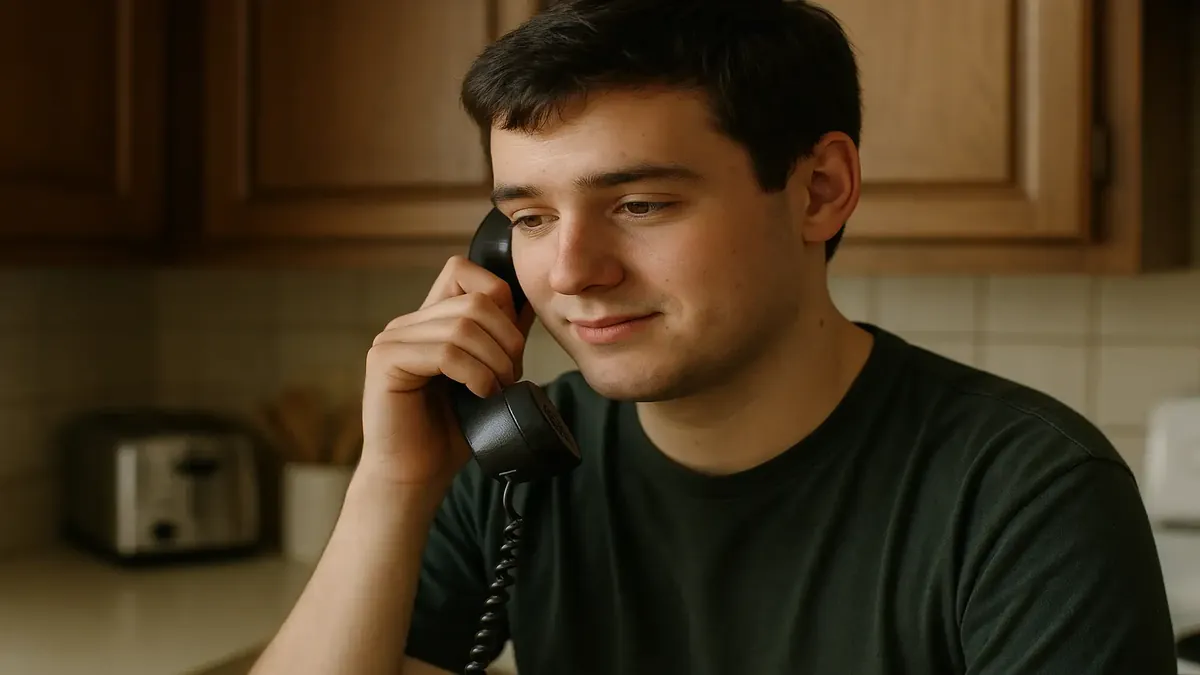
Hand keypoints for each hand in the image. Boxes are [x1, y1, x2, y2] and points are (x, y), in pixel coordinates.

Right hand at [360, 255, 535, 488]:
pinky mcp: (385, 362)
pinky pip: (444, 353)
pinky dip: (475, 373)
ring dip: (494, 361)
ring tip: (498, 389)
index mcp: (428, 320)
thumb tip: (529, 300)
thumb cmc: (451, 429)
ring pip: (462, 326)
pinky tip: (481, 394)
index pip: (463, 270)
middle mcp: (406, 323)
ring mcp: (391, 340)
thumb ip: (500, 337)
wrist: (416, 474)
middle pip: (473, 300)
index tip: (512, 345)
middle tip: (511, 376)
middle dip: (507, 338)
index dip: (499, 298)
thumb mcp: (487, 373)